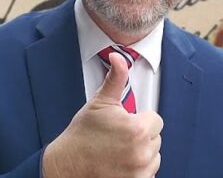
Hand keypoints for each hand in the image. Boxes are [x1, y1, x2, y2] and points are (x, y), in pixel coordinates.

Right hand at [42, 52, 161, 177]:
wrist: (67, 165)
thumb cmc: (82, 135)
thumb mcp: (99, 102)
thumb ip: (115, 78)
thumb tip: (118, 56)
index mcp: (137, 129)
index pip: (155, 120)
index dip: (139, 119)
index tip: (123, 123)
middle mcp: (142, 153)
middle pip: (155, 139)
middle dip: (140, 136)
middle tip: (118, 137)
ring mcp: (140, 171)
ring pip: (154, 157)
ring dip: (141, 154)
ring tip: (118, 151)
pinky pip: (149, 174)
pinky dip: (138, 170)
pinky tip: (121, 164)